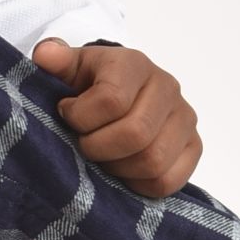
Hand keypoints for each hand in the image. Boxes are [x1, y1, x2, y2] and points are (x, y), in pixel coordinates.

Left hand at [31, 36, 202, 198]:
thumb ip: (55, 60)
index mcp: (134, 64)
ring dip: (119, 169)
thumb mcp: (70, 67)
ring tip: (103, 158)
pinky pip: (168, 180)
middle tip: (84, 145)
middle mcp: (166, 86)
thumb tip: (45, 55)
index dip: (81, 118)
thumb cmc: (91, 84)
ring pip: (153, 161)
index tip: (67, 115)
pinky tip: (123, 171)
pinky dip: (140, 185)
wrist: (121, 93)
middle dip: (99, 148)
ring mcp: (184, 117)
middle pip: (135, 134)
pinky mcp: (194, 146)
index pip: (111, 100)